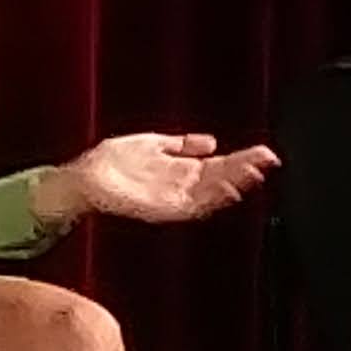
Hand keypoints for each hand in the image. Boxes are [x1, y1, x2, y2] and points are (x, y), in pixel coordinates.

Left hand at [34, 133, 278, 231]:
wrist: (83, 179)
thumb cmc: (110, 162)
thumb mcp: (152, 143)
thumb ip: (181, 143)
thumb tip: (211, 141)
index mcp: (181, 170)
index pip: (220, 165)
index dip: (242, 160)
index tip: (264, 153)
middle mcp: (181, 186)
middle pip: (221, 178)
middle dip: (245, 170)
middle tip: (268, 161)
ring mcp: (172, 199)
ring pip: (212, 193)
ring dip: (234, 184)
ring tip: (254, 174)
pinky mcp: (161, 209)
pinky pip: (192, 206)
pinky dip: (209, 199)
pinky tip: (225, 191)